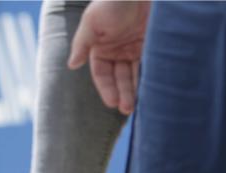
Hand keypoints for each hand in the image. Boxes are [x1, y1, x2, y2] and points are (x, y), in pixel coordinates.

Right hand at [68, 0, 150, 114]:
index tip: (113, 102)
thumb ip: (82, 44)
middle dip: (123, 93)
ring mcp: (136, 46)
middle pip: (119, 77)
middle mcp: (118, 49)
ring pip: (135, 74)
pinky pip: (151, 64)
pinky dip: (150, 77)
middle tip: (127, 108)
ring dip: (136, 89)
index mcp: (100, 47)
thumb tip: (72, 65)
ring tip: (138, 105)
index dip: (107, 89)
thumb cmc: (112, 2)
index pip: (102, 74)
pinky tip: (152, 89)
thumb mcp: (92, 22)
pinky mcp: (153, 43)